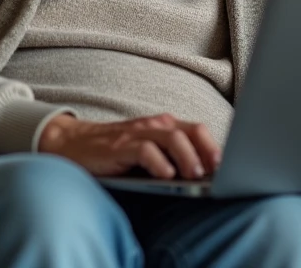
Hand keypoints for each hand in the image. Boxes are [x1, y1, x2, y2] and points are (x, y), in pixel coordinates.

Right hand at [37, 113, 221, 179]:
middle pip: (191, 131)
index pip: (197, 130)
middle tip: (214, 171)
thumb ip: (171, 154)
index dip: (214, 146)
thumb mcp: (148, 149)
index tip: (226, 165)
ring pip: (173, 138)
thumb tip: (203, 174)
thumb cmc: (116, 151)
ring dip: (188, 157)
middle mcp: (155, 125)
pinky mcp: (121, 146)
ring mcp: (138, 133)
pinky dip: (159, 163)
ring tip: (195, 174)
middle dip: (207, 151)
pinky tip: (167, 175)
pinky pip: (146, 151)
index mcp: (165, 125)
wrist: (74, 144)